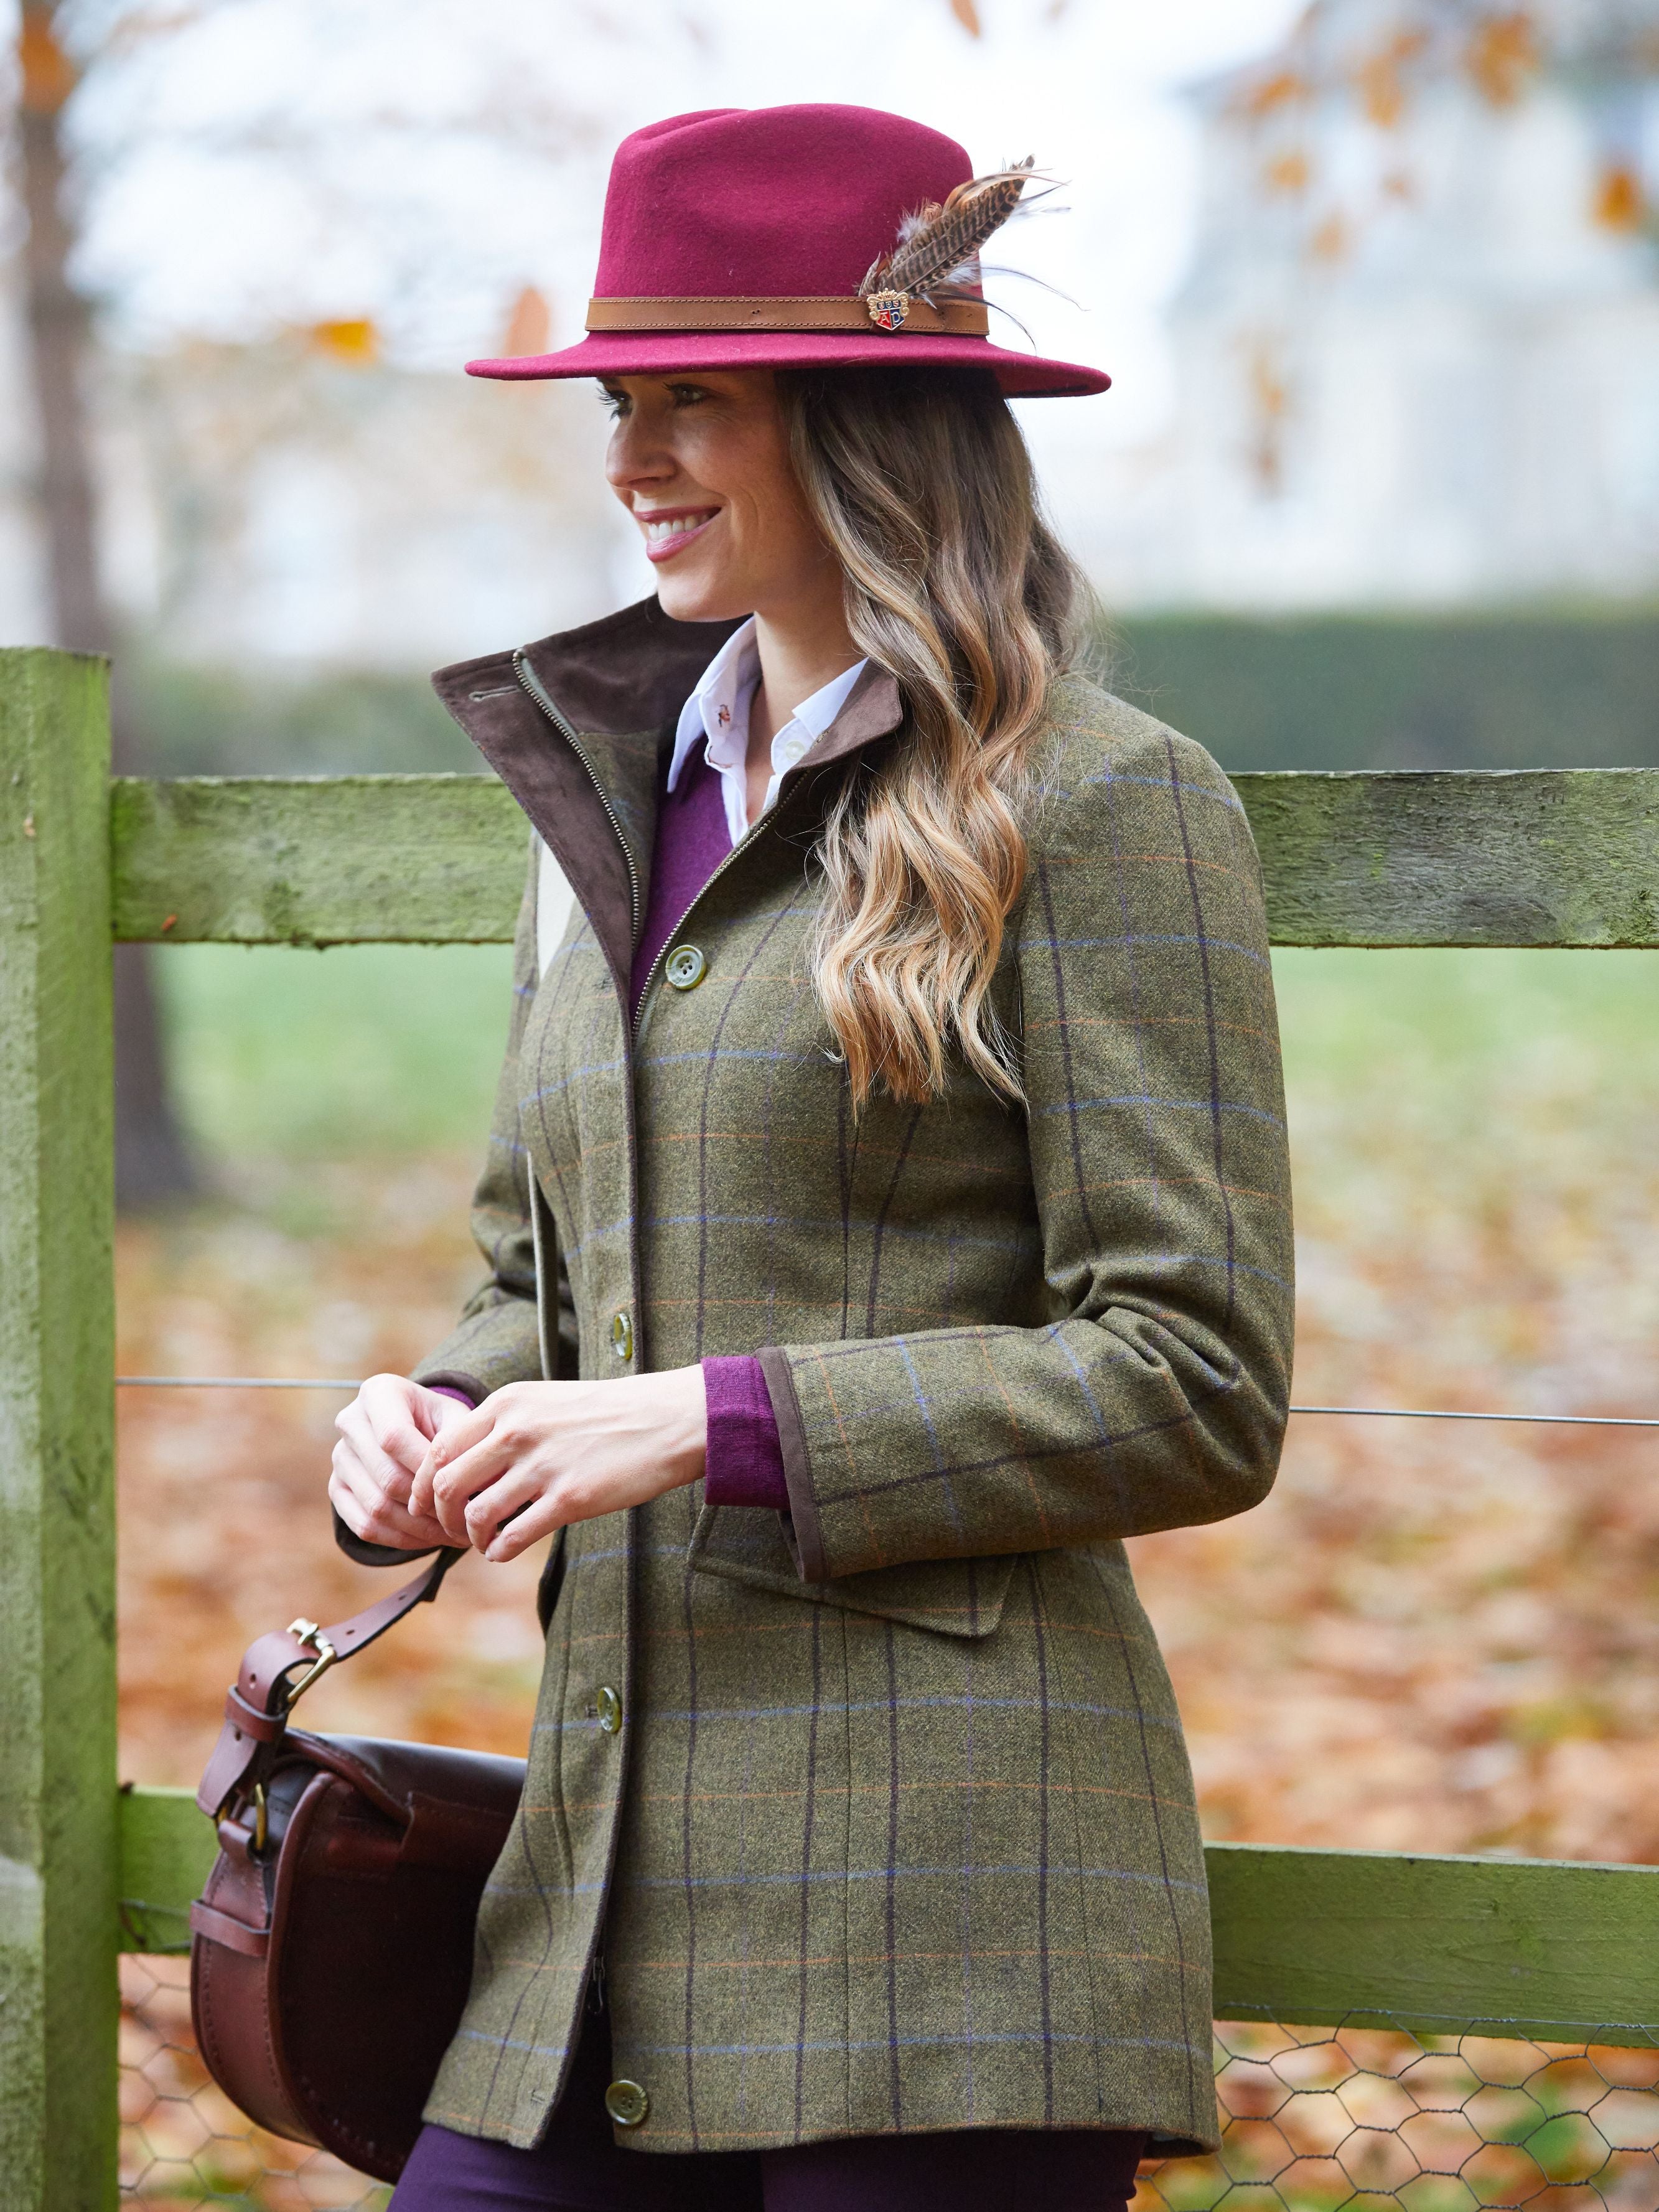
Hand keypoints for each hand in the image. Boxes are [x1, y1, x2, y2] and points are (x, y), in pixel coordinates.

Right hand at [329, 1373, 472, 1550]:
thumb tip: (458, 1487)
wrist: (416, 1428)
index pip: (394, 1438)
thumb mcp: (456, 1419)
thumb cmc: (440, 1421)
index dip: (426, 1470)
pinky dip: (400, 1539)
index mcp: (378, 1392)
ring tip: (453, 1533)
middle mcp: (350, 1422)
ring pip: (377, 1507)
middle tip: (463, 1520)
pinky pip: (365, 1526)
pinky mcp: (337, 1489)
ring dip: (418, 1528)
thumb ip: (458, 1443)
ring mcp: (339, 1458)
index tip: (458, 1489)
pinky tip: (429, 1538)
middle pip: (387, 1477)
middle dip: (428, 1505)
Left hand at [409, 1368, 707, 1563]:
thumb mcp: (546, 1402)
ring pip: (475, 1515)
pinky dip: (499, 1551)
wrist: (666, 1419)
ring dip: (472, 1538)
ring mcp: (542, 1466)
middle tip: (452, 1532)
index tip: (427, 1507)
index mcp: (507, 1403)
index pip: (439, 1449)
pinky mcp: (569, 1498)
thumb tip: (465, 1465)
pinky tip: (506, 1550)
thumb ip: (504, 1426)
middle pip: (446, 1486)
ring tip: (485, 1542)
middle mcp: (517, 1431)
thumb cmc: (608, 1413)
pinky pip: (511, 1537)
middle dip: (440, 1518)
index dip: (424, 1486)